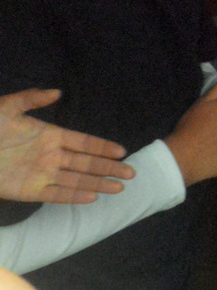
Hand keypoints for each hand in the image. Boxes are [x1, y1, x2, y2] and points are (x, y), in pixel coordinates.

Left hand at [0, 89, 132, 203]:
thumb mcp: (8, 107)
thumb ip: (32, 98)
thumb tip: (58, 92)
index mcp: (50, 135)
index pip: (84, 142)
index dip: (103, 147)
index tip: (122, 151)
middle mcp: (52, 156)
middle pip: (86, 163)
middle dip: (109, 168)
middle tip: (131, 174)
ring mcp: (43, 174)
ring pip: (77, 180)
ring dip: (98, 184)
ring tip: (119, 188)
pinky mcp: (30, 191)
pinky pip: (57, 194)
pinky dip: (73, 196)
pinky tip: (92, 197)